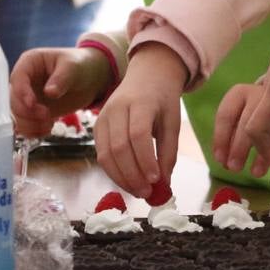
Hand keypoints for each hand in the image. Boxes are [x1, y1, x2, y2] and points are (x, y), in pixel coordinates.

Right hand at [9, 47, 109, 137]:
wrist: (90, 78)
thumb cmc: (80, 65)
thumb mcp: (72, 67)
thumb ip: (61, 78)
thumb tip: (49, 92)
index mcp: (29, 63)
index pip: (17, 79)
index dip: (22, 93)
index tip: (32, 104)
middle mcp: (24, 81)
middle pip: (13, 100)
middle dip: (27, 111)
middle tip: (45, 115)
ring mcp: (28, 97)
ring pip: (17, 115)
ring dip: (29, 124)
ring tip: (48, 124)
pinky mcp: (34, 111)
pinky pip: (25, 124)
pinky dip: (33, 131)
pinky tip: (47, 129)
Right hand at [95, 42, 187, 197]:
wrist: (147, 76)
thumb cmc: (163, 100)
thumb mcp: (173, 121)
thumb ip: (169, 152)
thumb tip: (164, 185)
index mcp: (140, 102)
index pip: (138, 134)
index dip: (145, 159)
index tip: (156, 180)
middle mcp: (116, 108)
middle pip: (119, 147)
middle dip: (132, 175)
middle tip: (148, 194)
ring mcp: (102, 117)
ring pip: (106, 154)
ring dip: (121, 178)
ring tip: (139, 192)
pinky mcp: (96, 126)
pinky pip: (102, 154)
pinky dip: (114, 172)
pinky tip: (128, 182)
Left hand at [213, 82, 263, 173]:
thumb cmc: (255, 108)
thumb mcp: (241, 116)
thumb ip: (232, 133)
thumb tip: (223, 160)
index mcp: (238, 94)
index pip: (225, 116)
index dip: (221, 139)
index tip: (221, 160)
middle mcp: (256, 94)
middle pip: (245, 123)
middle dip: (239, 149)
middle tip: (235, 168)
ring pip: (267, 128)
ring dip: (261, 153)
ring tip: (256, 173)